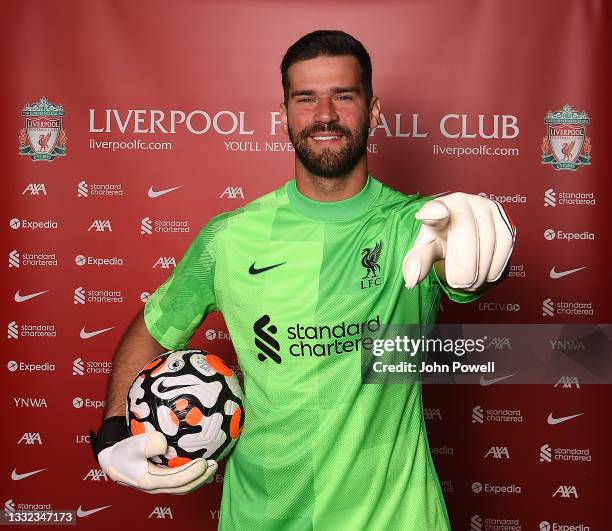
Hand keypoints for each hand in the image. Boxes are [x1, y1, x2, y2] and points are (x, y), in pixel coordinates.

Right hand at [91, 416, 216, 494]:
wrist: (114, 458)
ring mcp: (161, 483)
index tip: (203, 461)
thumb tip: (163, 443)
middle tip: (214, 465)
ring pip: (184, 485)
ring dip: (200, 477)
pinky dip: (193, 473)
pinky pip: (181, 479)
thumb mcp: (131, 447)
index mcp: (150, 481)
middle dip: (201, 478)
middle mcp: (158, 486)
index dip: (191, 473)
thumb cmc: (123, 452)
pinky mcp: (163, 478)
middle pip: (184, 487)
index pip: (175, 480)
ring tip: (212, 465)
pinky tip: (202, 462)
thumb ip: (146, 445)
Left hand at [402, 192, 515, 290]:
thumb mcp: (427, 249)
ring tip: (471, 282)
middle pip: (467, 235)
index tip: (433, 214)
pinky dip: (496, 265)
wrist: (462, 234)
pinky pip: (504, 244)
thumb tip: (411, 280)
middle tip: (458, 283)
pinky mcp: (504, 219)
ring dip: (481, 269)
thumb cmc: (441, 238)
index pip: (435, 209)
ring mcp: (486, 207)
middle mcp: (463, 201)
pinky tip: (486, 274)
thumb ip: (419, 261)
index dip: (435, 212)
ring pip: (488, 242)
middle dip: (464, 266)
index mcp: (438, 207)